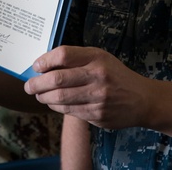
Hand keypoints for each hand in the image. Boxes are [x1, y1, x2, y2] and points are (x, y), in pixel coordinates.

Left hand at [25, 45, 143, 129]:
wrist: (142, 100)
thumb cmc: (115, 75)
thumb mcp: (100, 58)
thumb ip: (76, 58)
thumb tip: (44, 65)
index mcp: (97, 58)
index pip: (64, 55)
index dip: (45, 60)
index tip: (36, 66)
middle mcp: (98, 77)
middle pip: (57, 79)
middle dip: (37, 84)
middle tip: (29, 85)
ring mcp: (98, 98)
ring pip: (60, 98)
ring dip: (44, 97)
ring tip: (38, 95)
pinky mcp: (97, 116)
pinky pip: (69, 111)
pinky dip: (56, 107)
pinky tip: (53, 103)